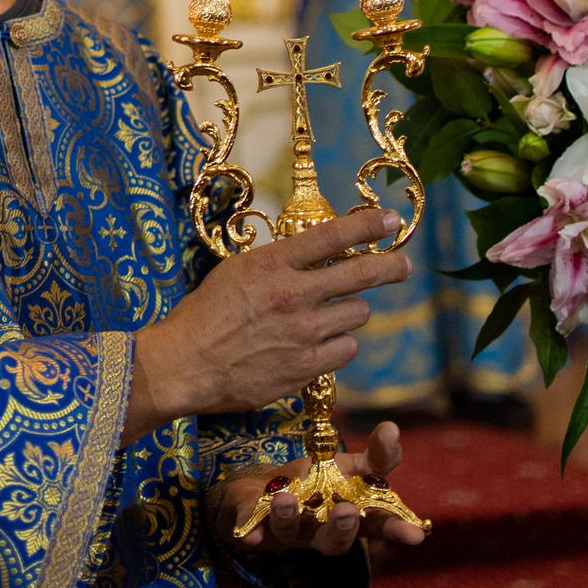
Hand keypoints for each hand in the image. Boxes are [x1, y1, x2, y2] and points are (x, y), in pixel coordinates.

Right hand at [124, 208, 411, 441]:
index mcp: (274, 263)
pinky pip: (347, 350)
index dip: (368, 224)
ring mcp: (304, 333)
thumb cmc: (204, 314)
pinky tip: (316, 345)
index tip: (390, 219)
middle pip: (363, 275)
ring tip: (326, 317)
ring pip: (358, 314)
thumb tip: (314, 255)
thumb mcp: (236, 271)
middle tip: (403, 266)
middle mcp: (295, 295)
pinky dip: (337, 346)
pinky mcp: (307, 368)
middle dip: (391, 267)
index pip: (333, 235)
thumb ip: (278, 262)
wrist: (184, 365)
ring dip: (348, 313)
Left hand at [220, 425, 426, 554]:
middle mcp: (322, 528)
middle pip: (337, 539)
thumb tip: (394, 428)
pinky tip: (248, 532)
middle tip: (348, 513)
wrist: (257, 490)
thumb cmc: (313, 480)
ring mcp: (288, 530)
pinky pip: (250, 529)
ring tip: (284, 500)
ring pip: (292, 532)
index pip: (378, 521)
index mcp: (350, 511)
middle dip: (343, 529)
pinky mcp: (255, 526)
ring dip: (289, 518)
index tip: (417, 534)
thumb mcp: (346, 463)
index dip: (397, 528)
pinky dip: (249, 529)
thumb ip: (374, 454)